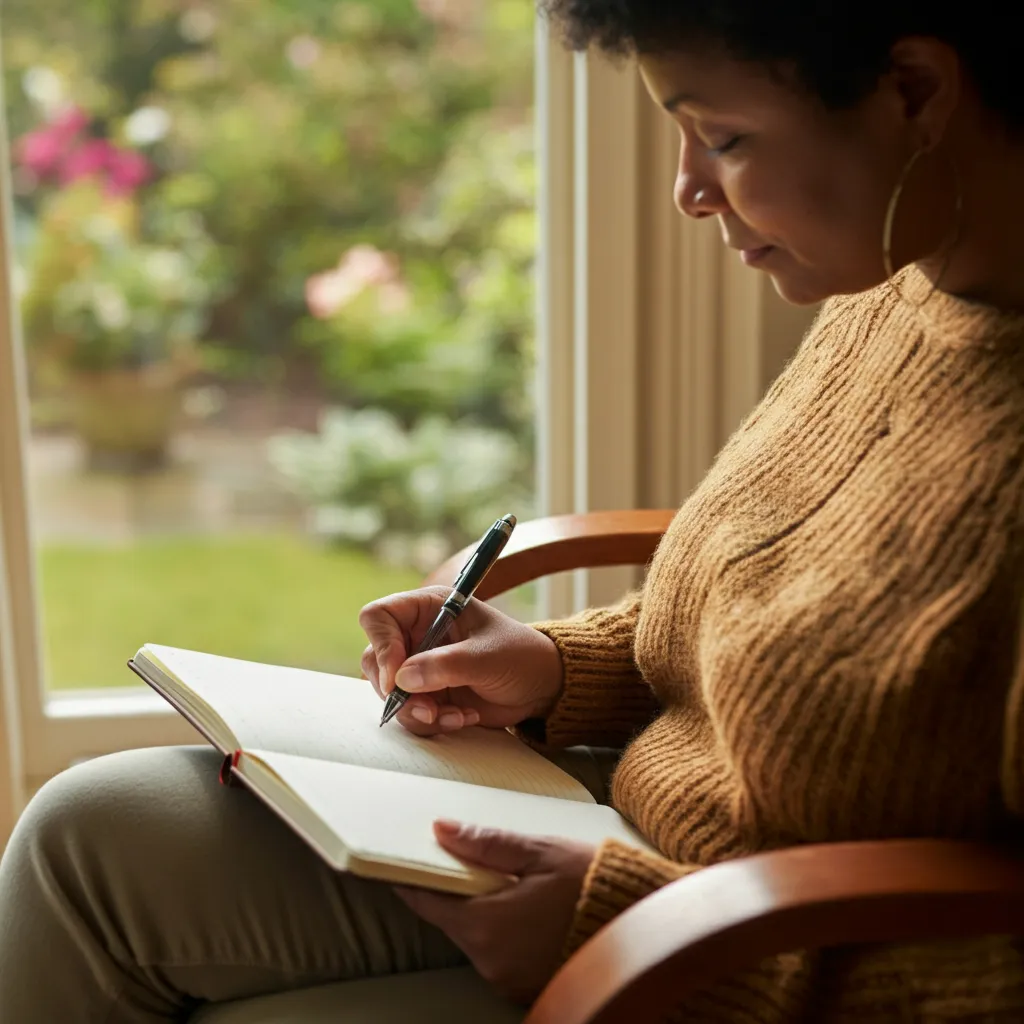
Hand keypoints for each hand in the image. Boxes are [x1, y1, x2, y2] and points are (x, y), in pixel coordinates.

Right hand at [359, 586, 563, 735]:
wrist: (541, 686)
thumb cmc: (520, 656)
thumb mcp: (487, 657)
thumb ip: (445, 666)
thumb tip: (402, 679)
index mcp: (429, 608)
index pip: (379, 617)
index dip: (382, 645)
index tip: (396, 677)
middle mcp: (418, 635)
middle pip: (375, 659)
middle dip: (396, 690)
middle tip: (425, 707)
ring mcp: (420, 667)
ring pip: (389, 693)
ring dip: (417, 711)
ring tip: (453, 716)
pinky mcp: (428, 695)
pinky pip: (411, 713)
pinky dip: (432, 722)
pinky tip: (463, 718)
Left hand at [396, 821, 595, 1003]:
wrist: (643, 923)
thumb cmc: (592, 883)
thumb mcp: (540, 852)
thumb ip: (487, 842)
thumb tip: (441, 829)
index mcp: (487, 926)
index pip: (429, 904)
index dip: (412, 881)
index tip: (397, 864)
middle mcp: (491, 962)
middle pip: (454, 921)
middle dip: (457, 892)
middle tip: (468, 862)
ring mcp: (509, 980)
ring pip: (478, 938)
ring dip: (483, 912)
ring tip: (508, 882)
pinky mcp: (527, 988)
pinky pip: (501, 955)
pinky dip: (504, 932)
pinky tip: (525, 908)